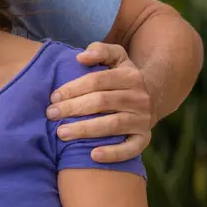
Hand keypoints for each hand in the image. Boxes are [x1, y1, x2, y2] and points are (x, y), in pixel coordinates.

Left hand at [46, 42, 154, 161]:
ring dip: (85, 130)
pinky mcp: (145, 138)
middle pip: (102, 102)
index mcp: (130, 76)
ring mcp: (143, 120)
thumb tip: (80, 57)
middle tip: (50, 114)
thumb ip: (100, 51)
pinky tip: (93, 155)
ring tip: (61, 133)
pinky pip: (131, 149)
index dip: (73, 88)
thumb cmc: (123, 78)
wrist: (156, 96)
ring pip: (112, 125)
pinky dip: (113, 153)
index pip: (97, 81)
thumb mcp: (117, 58)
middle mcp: (139, 98)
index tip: (53, 97)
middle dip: (73, 109)